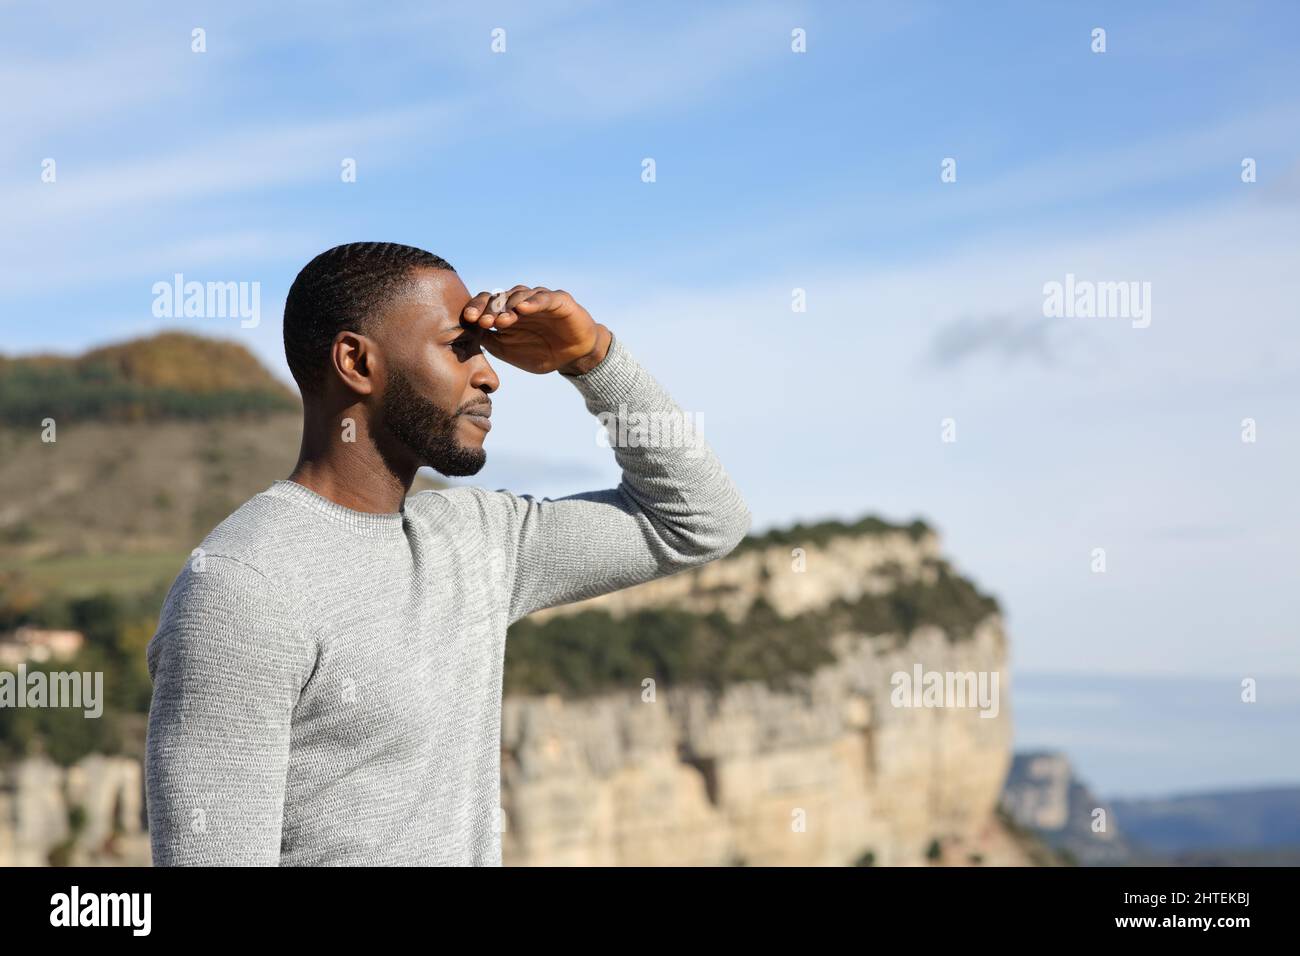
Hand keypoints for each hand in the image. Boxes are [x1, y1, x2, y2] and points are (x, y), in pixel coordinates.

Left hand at [462, 286, 608, 374]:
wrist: (572, 358)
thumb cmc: (540, 353)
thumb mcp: (510, 352)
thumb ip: (491, 342)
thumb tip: (468, 335)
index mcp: (506, 312)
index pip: (487, 303)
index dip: (477, 308)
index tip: (468, 319)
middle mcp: (521, 302)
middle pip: (500, 296)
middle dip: (490, 308)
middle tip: (483, 320)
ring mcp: (539, 299)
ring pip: (520, 295)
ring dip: (509, 306)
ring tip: (502, 320)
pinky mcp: (559, 301)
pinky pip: (545, 298)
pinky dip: (534, 302)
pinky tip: (524, 309)